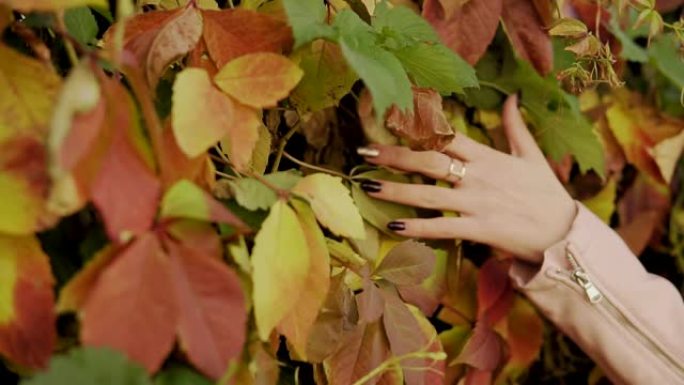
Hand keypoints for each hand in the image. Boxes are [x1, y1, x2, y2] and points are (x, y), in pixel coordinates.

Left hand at [357, 94, 576, 263]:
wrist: (565, 232)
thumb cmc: (547, 194)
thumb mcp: (531, 156)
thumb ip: (515, 127)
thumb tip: (512, 98)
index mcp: (488, 157)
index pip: (448, 136)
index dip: (419, 127)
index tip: (392, 121)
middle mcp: (478, 176)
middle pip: (429, 161)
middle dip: (395, 155)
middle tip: (365, 152)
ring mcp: (477, 203)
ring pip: (428, 194)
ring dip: (395, 190)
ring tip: (367, 186)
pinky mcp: (479, 229)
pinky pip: (442, 227)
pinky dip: (417, 228)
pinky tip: (393, 226)